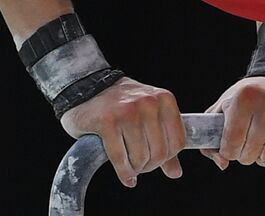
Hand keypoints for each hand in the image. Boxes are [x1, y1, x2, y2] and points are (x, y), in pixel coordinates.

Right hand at [60, 76, 186, 188]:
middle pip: (160, 152)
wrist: (87, 88)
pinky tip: (126, 177)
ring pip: (140, 157)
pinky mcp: (107, 122)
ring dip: (136, 169)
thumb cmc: (121, 104)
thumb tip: (176, 173)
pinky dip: (124, 173)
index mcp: (164, 99)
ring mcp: (128, 111)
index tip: (155, 161)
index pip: (178, 142)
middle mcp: (149, 102)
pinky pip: (120, 158)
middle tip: (140, 166)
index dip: (167, 158)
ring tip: (131, 167)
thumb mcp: (149, 115)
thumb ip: (165, 141)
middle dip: (149, 166)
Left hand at [199, 76, 264, 171]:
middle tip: (250, 142)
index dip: (229, 151)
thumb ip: (211, 138)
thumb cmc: (249, 99)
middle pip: (250, 153)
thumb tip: (222, 163)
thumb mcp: (224, 108)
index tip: (232, 145)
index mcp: (246, 95)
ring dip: (263, 158)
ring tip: (264, 143)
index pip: (231, 143)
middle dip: (246, 154)